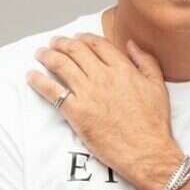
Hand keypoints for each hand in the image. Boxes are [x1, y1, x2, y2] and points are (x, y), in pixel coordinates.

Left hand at [26, 33, 183, 189]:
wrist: (146, 152)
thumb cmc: (154, 122)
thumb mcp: (158, 86)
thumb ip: (146, 61)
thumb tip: (131, 44)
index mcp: (123, 69)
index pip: (97, 44)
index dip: (84, 38)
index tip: (77, 38)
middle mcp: (103, 76)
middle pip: (75, 51)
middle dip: (62, 43)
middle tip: (54, 43)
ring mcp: (88, 94)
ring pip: (61, 66)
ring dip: (47, 56)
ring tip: (41, 54)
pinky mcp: (76, 113)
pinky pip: (52, 91)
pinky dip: (38, 81)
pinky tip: (31, 76)